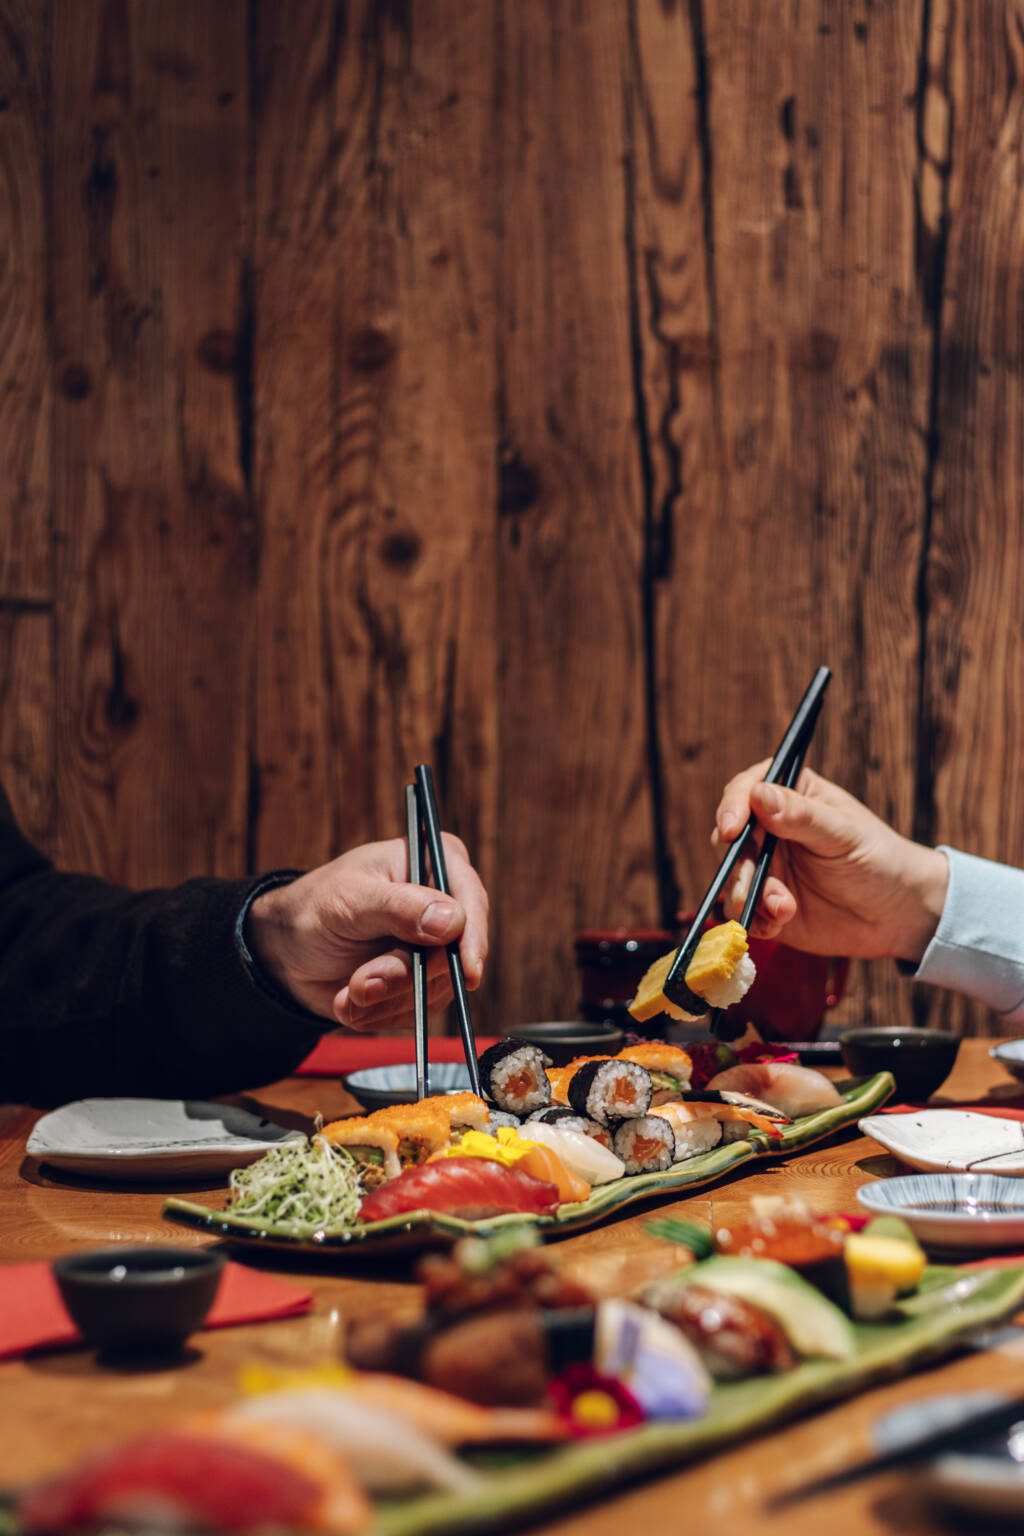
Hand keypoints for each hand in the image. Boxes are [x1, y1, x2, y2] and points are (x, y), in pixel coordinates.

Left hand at [246, 836, 488, 1030]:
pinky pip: (418, 1012)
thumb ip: (400, 907)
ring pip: (436, 990)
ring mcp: (435, 949)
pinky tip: (351, 1000)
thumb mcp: (351, 899)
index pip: (471, 901)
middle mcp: (443, 906)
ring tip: (347, 991)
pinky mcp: (423, 985)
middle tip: (361, 984)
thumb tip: (453, 922)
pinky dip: (381, 1013)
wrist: (287, 949)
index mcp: (433, 863)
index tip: (467, 972)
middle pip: (454, 955)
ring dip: (386, 999)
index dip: (473, 939)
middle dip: (404, 978)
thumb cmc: (315, 907)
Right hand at [711, 762, 948, 962]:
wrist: (896, 915)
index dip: (732, 807)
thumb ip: (801, 816)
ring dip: (748, 896)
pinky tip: (780, 923)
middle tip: (751, 887)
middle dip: (738, 864)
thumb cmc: (878, 859)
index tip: (731, 829)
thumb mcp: (843, 834)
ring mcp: (765, 868)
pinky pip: (744, 912)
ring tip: (783, 909)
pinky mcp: (765, 905)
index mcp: (790, 797)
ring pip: (732, 877)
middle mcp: (769, 830)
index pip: (747, 790)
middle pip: (729, 838)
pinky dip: (755, 920)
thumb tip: (759, 794)